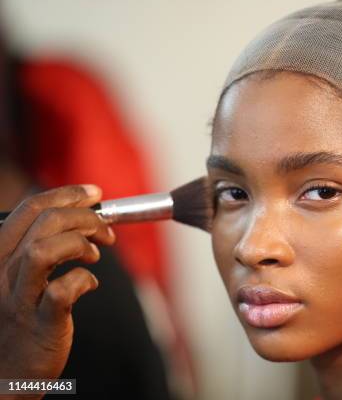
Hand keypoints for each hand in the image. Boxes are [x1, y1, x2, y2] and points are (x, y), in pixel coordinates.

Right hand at [0, 185, 115, 389]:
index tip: (94, 194)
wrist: (7, 373)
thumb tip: (87, 215)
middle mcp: (2, 273)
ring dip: (80, 244)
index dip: (67, 195)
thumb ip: (45, 245)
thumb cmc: (23, 316)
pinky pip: (62, 291)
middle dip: (85, 218)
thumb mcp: (24, 274)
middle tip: (106, 232)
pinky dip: (84, 280)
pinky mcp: (40, 324)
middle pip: (43, 223)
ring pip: (43, 250)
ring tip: (95, 256)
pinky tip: (90, 284)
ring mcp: (18, 299)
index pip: (29, 208)